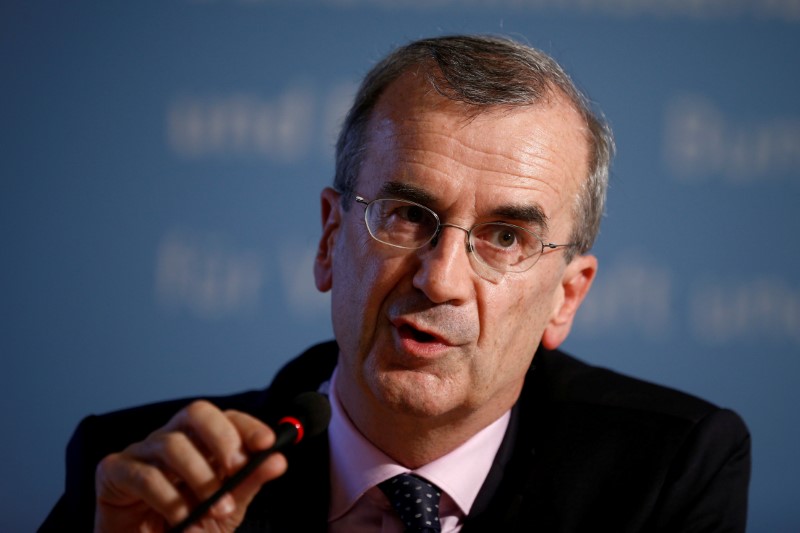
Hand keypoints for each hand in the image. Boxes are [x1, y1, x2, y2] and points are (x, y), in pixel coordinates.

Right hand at [94, 400, 287, 531]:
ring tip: (215, 508)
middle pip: (196, 413)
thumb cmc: (185, 528)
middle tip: (238, 468)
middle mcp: (171, 439)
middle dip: (222, 437)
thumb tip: (278, 460)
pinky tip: (180, 518)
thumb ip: (248, 483)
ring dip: (199, 476)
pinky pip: (142, 474)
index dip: (247, 426)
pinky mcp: (114, 471)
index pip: (226, 418)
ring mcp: (141, 452)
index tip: (268, 443)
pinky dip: (167, 498)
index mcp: (201, 443)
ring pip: (171, 444)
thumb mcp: (226, 510)